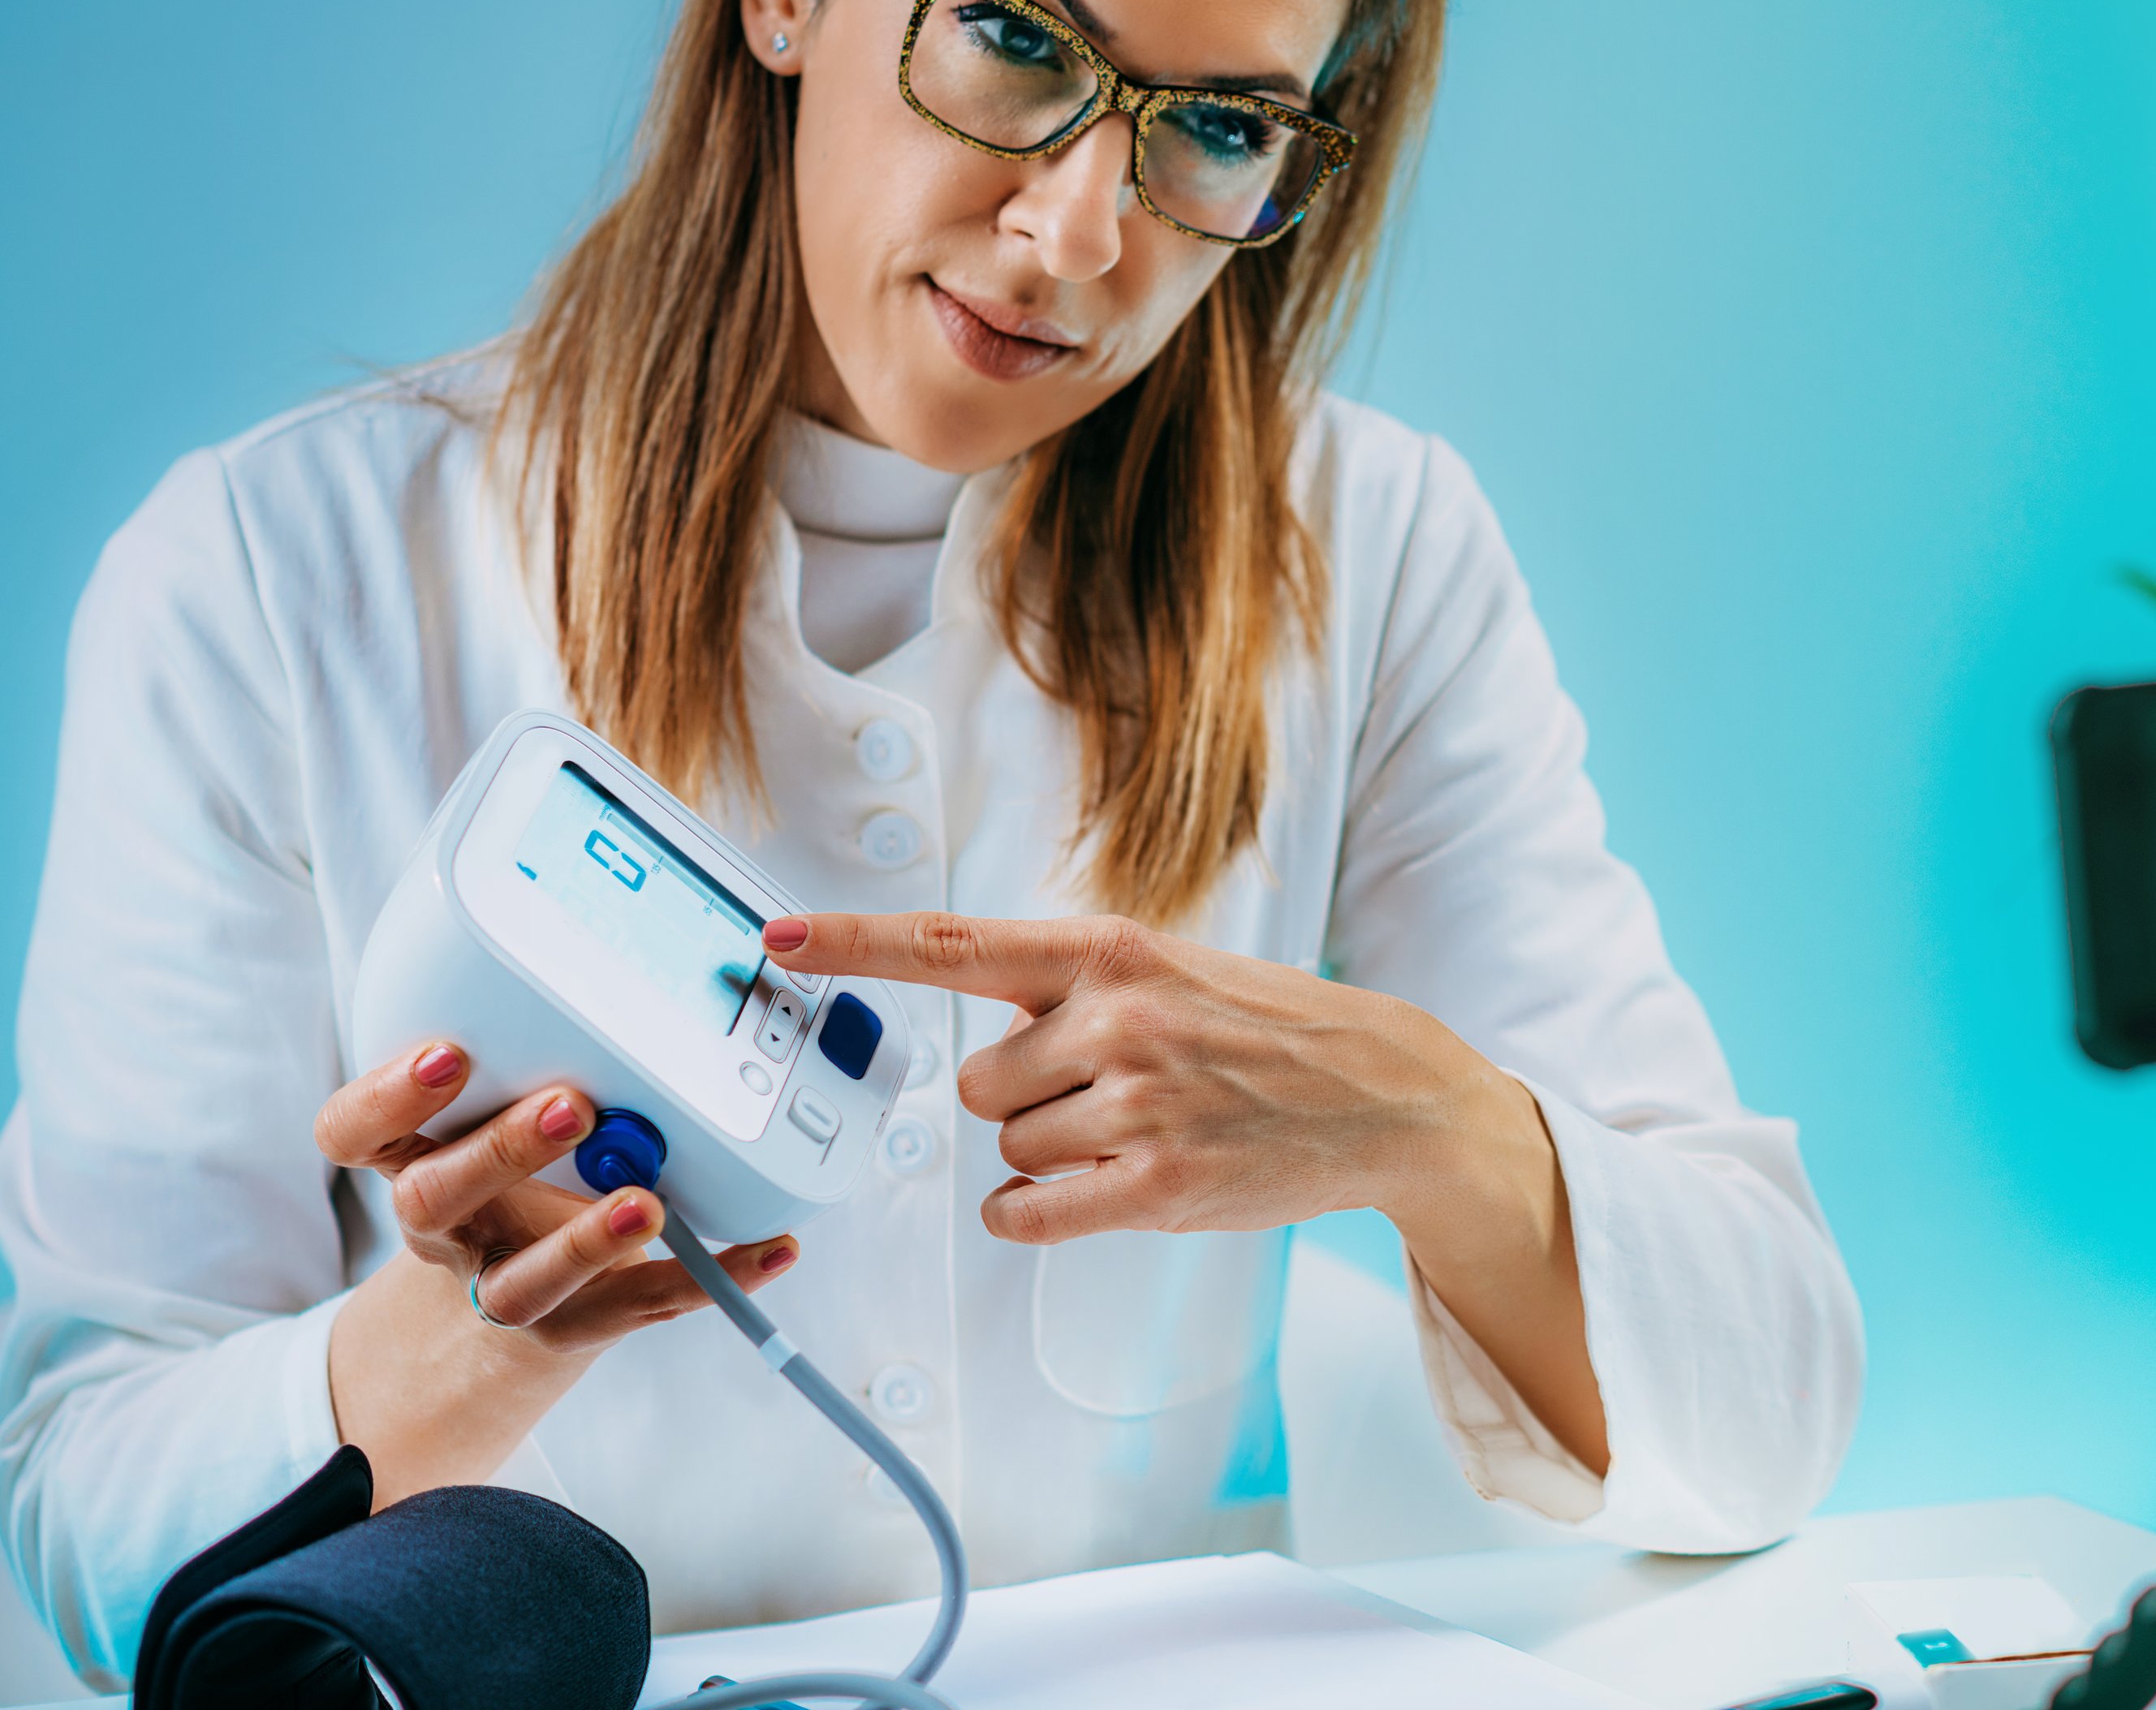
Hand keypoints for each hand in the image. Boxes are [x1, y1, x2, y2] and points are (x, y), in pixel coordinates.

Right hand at [317, 1041, 798, 1502]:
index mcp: (416, 1160)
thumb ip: (535, 1059)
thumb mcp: (495, 1120)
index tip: (449, 1052)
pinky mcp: (577, 1326)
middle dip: (501, 1151)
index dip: (387, 1098)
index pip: (353, 1134)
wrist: (501, 1319)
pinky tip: (775, 1247)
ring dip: (587, 1242)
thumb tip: (636, 958)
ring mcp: (505, 1287)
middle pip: (436, 1199)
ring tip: (648, 1205)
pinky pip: (647, 1306)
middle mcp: (448, 1229)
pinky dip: (718, 1278)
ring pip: (526, 1283)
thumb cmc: (510, 1184)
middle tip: (572, 1105)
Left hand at [764, 909, 1610, 1471]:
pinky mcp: (1157, 1182)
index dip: (854, 947)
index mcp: (1107, 951)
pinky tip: (1100, 1189)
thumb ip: (1068, 986)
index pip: (953, 944)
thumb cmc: (1262, 1030)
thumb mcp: (1168, 969)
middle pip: (976, 1084)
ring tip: (1139, 1129)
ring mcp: (1137, 1102)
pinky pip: (1029, 1212)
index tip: (775, 943)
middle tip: (1113, 1090)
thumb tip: (969, 1041)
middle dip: (1026, 1098)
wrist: (1379, 1090)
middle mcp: (1114, 1017)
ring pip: (1007, 1150)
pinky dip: (1040, 1212)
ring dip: (1054, 1153)